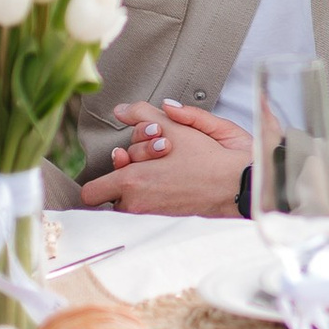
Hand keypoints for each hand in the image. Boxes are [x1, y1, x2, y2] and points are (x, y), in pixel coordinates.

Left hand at [79, 97, 250, 217]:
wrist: (237, 185)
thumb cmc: (208, 159)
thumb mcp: (174, 127)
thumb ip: (141, 114)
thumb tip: (120, 110)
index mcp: (131, 183)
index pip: (91, 192)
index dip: (105, 170)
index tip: (124, 156)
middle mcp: (136, 204)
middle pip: (114, 184)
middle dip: (131, 164)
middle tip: (158, 149)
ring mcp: (150, 213)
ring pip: (131, 193)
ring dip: (143, 175)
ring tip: (169, 159)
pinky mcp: (164, 217)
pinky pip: (146, 201)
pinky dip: (155, 187)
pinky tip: (174, 172)